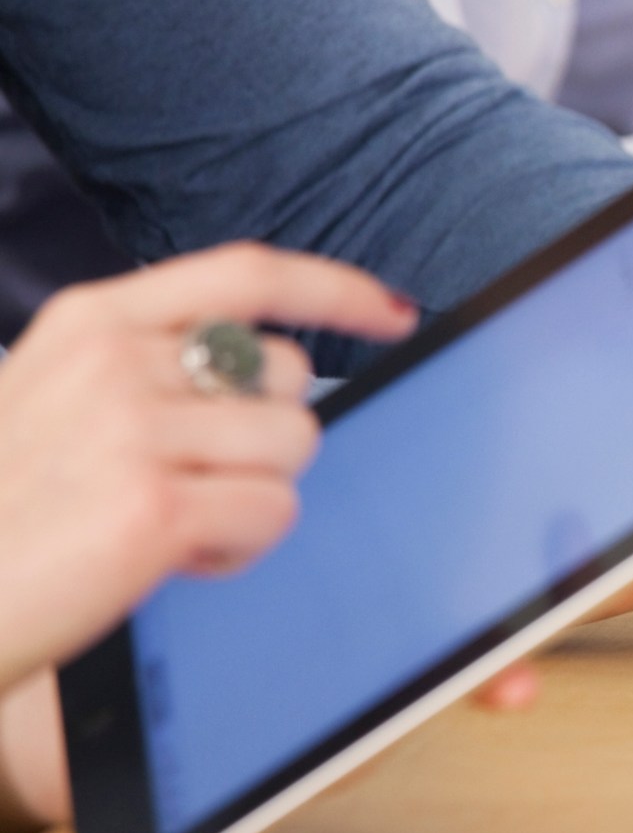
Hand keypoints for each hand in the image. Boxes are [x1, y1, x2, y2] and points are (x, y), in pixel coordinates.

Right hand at [0, 246, 417, 828]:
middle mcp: (111, 361)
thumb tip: (272, 370)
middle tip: (185, 482)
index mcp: (90, 323)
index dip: (335, 289)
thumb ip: (151, 368)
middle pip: (286, 376)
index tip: (393, 312)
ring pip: (292, 445)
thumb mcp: (58, 401)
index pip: (245, 274)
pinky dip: (238, 547)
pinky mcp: (152, 506)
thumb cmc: (6, 511)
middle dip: (264, 438)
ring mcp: (129, 429)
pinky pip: (273, 511)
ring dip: (249, 496)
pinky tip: (169, 559)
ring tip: (166, 523)